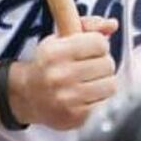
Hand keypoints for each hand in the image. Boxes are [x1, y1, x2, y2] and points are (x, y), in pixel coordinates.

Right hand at [10, 16, 117, 130]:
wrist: (28, 96)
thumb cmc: (49, 64)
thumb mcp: (60, 39)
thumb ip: (87, 26)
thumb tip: (112, 24)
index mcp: (54, 52)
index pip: (99, 43)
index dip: (99, 45)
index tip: (90, 50)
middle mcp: (59, 75)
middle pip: (107, 64)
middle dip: (102, 64)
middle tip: (90, 67)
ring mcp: (67, 98)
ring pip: (110, 84)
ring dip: (104, 82)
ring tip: (90, 82)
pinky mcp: (75, 116)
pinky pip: (105, 103)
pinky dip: (99, 99)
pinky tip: (86, 96)